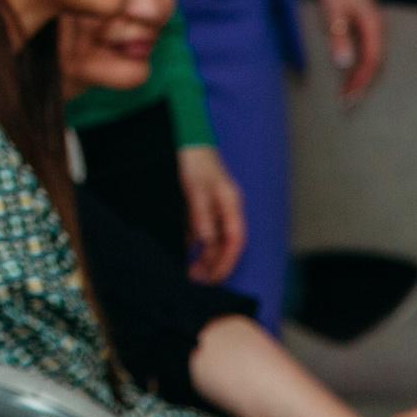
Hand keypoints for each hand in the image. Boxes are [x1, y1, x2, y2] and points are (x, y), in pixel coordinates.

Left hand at [176, 143, 247, 282]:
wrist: (185, 138)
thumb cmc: (193, 161)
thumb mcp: (196, 189)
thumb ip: (201, 216)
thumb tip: (206, 242)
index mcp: (230, 204)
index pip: (235, 241)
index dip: (226, 262)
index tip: (214, 279)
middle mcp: (224, 207)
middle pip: (223, 242)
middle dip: (212, 262)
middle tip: (196, 279)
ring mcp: (212, 205)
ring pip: (211, 236)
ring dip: (201, 254)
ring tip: (188, 270)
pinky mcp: (200, 202)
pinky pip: (199, 227)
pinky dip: (192, 240)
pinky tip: (182, 250)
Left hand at [317, 0, 384, 100]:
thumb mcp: (334, 11)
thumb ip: (340, 37)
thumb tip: (345, 64)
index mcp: (374, 27)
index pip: (371, 62)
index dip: (360, 81)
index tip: (348, 97)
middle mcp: (379, 31)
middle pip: (375, 65)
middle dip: (362, 85)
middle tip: (347, 104)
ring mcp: (375, 29)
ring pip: (373, 60)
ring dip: (362, 78)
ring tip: (349, 95)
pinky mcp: (368, 28)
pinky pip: (369, 52)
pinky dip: (361, 67)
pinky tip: (352, 76)